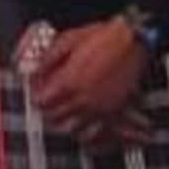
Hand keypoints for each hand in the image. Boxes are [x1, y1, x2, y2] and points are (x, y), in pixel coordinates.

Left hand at [29, 13, 148, 135]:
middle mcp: (83, 99)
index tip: (37, 92)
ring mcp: (99, 106)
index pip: (42, 102)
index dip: (36, 97)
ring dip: (65, 124)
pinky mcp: (114, 109)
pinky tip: (83, 124)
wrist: (132, 40)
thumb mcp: (68, 39)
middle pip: (55, 118)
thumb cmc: (103, 37)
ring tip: (62, 116)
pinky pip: (97, 130)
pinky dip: (87, 130)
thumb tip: (36, 71)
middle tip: (46, 104)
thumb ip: (48, 58)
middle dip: (47, 112)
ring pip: (74, 129)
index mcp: (69, 82)